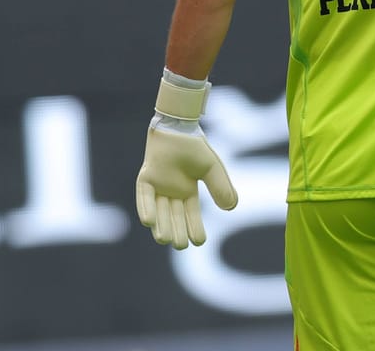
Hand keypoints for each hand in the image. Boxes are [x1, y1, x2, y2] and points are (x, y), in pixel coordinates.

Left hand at [135, 72, 237, 248]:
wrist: (179, 128)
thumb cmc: (195, 147)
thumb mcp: (212, 169)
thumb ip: (221, 187)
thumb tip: (231, 209)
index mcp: (187, 191)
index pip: (191, 214)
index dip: (195, 227)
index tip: (200, 241)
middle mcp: (171, 192)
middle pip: (174, 217)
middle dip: (177, 232)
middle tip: (181, 246)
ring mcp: (157, 186)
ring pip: (158, 211)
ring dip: (161, 226)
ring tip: (166, 240)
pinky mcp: (145, 178)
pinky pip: (144, 197)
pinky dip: (146, 208)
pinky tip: (149, 221)